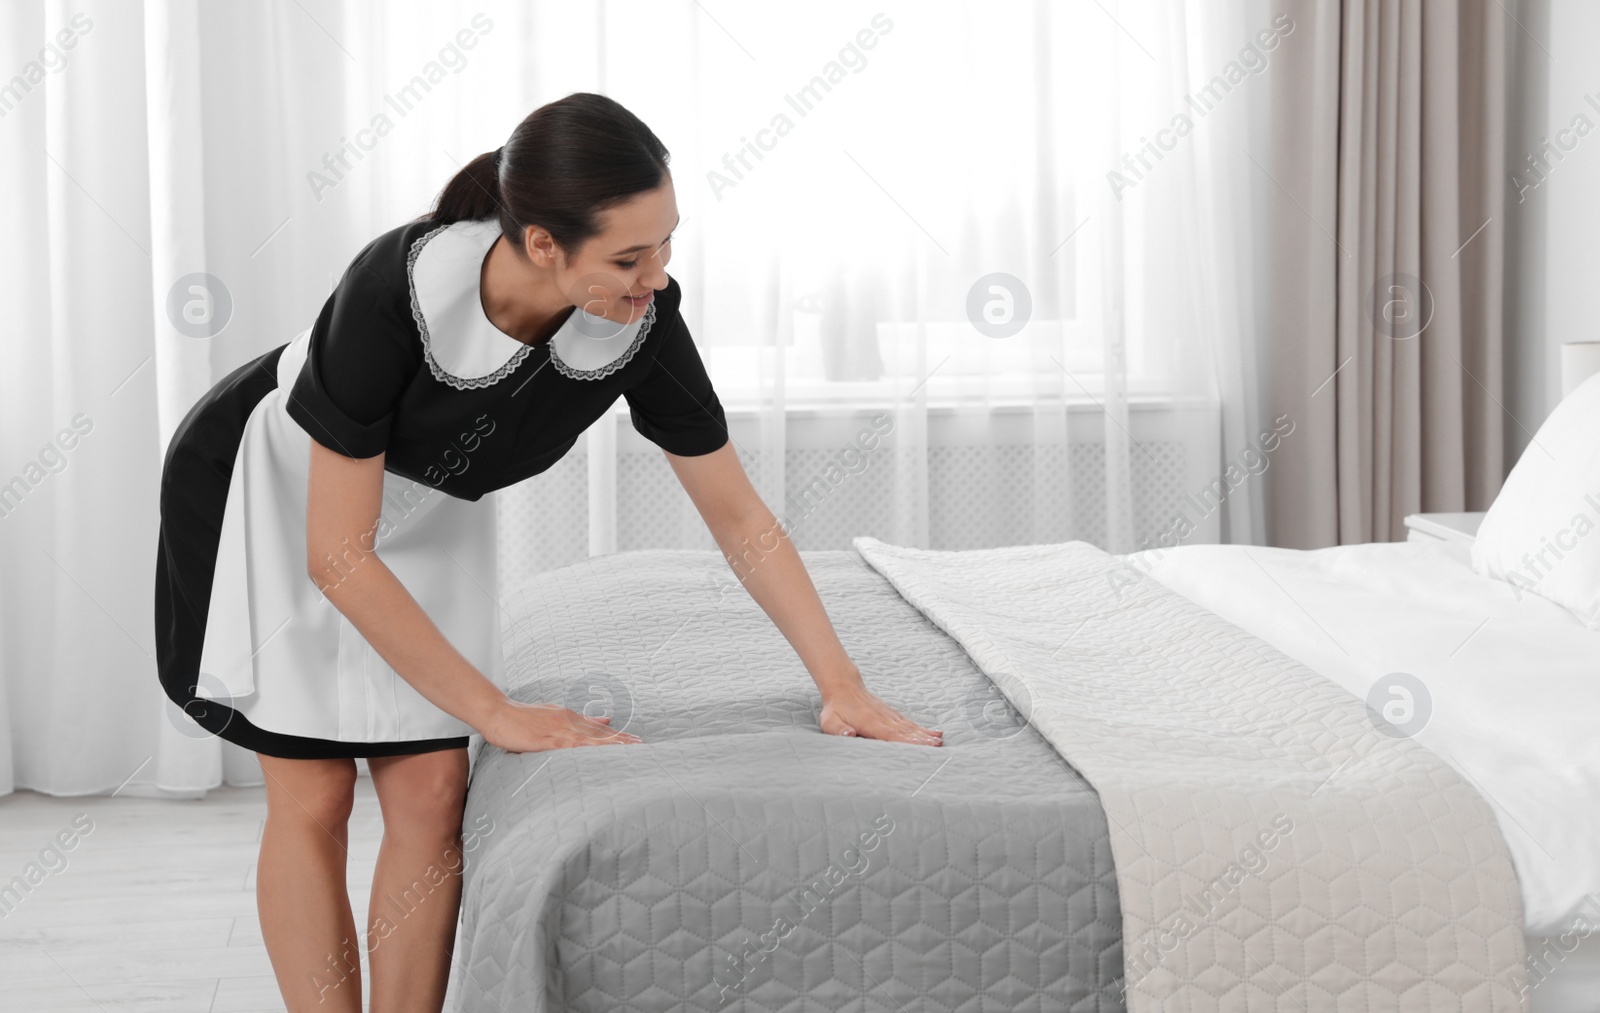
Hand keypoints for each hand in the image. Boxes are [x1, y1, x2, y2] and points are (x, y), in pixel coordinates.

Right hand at [482, 700, 640, 752]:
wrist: (498, 713)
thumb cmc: (522, 717)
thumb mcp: (554, 714)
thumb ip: (579, 719)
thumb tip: (604, 720)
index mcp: (569, 718)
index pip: (598, 729)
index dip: (617, 735)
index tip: (634, 740)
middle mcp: (568, 722)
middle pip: (599, 734)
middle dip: (621, 740)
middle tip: (640, 745)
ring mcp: (558, 731)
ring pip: (589, 739)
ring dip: (610, 744)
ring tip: (628, 749)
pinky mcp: (547, 741)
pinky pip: (570, 747)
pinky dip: (587, 750)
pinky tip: (598, 754)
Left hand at [819, 682, 941, 745]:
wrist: (843, 686)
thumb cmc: (835, 709)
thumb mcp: (829, 721)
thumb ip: (839, 730)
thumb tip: (850, 735)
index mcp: (869, 722)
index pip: (889, 734)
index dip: (905, 741)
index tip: (920, 746)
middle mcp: (882, 718)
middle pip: (904, 731)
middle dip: (921, 739)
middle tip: (937, 747)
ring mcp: (889, 715)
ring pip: (910, 726)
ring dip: (925, 734)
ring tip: (940, 741)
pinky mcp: (891, 714)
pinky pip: (909, 722)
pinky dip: (923, 728)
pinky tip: (935, 733)